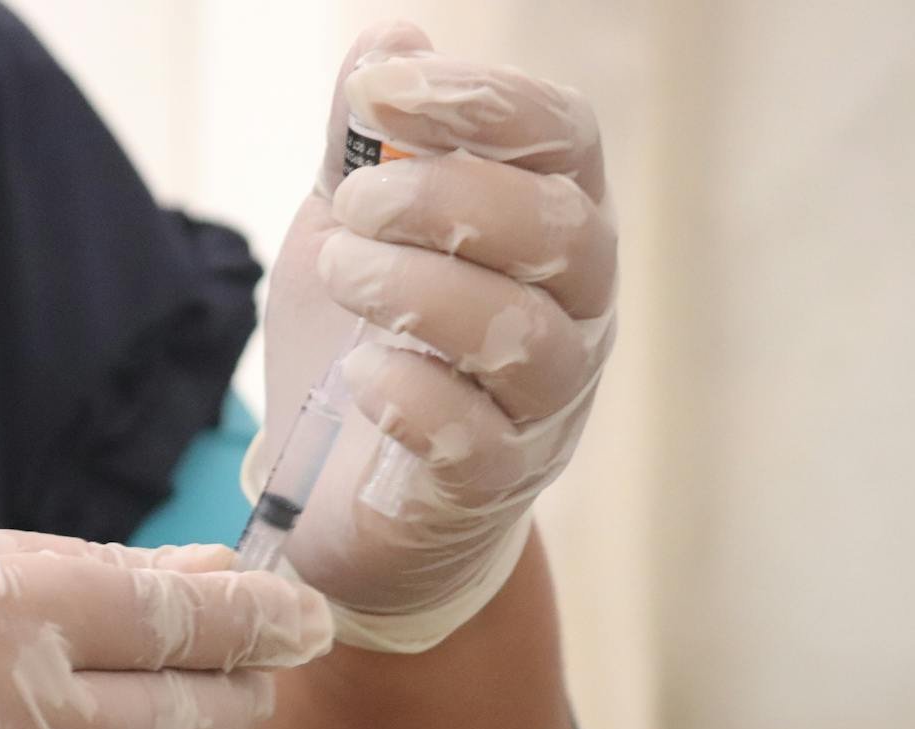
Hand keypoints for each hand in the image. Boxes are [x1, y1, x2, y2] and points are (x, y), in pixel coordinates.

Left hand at [258, 22, 616, 651]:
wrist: (350, 497)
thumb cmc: (368, 347)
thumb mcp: (348, 234)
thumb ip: (362, 149)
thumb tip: (388, 37)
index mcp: (549, 228)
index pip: (565, 139)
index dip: (483, 101)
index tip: (379, 95)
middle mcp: (573, 313)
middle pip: (566, 233)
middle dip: (450, 200)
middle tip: (352, 208)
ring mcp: (543, 408)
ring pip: (530, 338)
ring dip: (421, 292)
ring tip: (342, 275)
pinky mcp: (492, 487)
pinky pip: (481, 441)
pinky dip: (414, 397)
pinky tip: (361, 379)